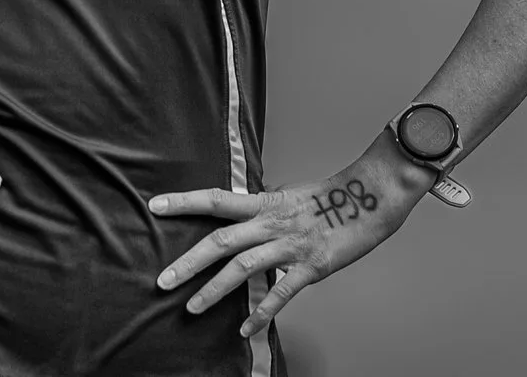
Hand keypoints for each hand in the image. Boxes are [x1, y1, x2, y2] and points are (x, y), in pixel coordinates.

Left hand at [149, 133, 431, 337]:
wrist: (372, 196)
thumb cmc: (332, 198)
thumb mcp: (290, 196)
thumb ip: (264, 208)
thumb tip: (243, 212)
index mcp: (265, 203)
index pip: (216, 199)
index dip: (184, 202)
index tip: (155, 206)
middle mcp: (272, 223)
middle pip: (221, 240)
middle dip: (188, 262)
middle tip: (161, 280)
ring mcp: (290, 245)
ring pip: (243, 269)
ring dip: (214, 290)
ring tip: (191, 308)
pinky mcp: (311, 266)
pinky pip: (281, 292)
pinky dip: (261, 312)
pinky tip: (245, 329)